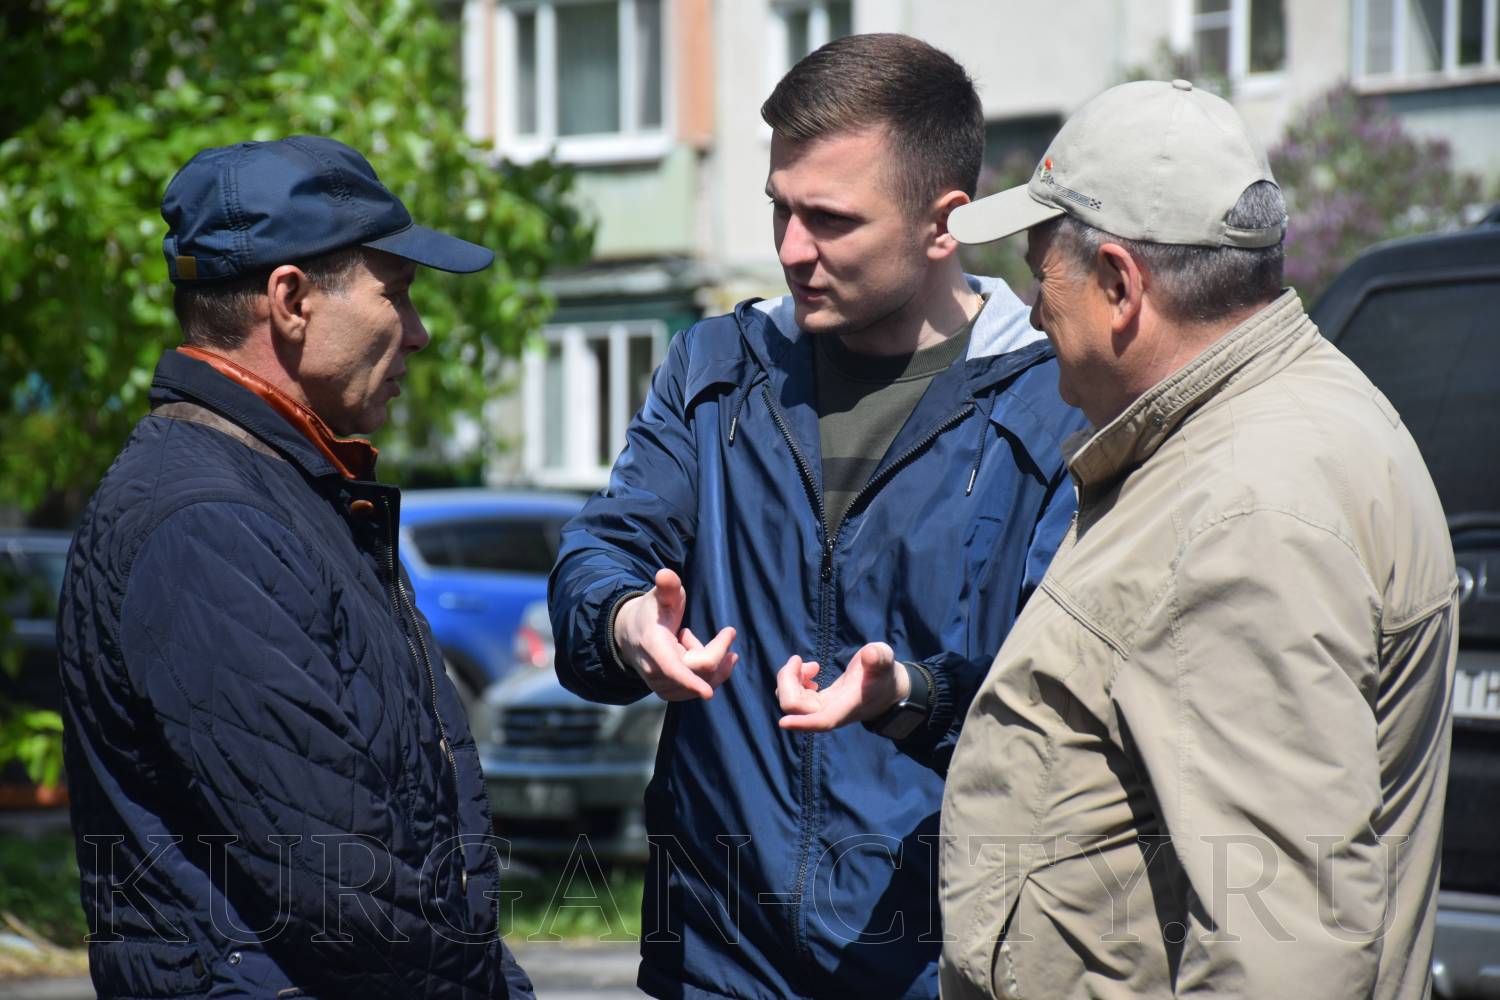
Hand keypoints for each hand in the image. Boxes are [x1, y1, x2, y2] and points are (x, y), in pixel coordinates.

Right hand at [614, 568, 737, 700]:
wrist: (630, 633)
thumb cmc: (651, 612)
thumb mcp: (659, 596)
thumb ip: (667, 586)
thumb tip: (666, 574)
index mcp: (653, 647)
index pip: (674, 669)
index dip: (691, 682)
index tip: (708, 693)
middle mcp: (655, 671)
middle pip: (700, 671)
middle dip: (719, 652)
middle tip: (728, 632)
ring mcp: (661, 685)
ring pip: (703, 682)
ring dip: (713, 661)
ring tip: (699, 642)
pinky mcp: (668, 692)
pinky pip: (698, 689)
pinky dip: (708, 673)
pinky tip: (699, 655)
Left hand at [776, 641, 907, 731]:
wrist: (886, 689)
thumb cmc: (884, 674)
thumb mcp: (885, 661)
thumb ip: (879, 657)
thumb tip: (870, 653)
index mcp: (846, 706)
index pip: (823, 721)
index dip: (803, 723)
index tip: (783, 722)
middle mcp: (831, 712)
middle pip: (796, 708)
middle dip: (787, 681)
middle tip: (798, 659)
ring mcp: (822, 709)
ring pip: (790, 703)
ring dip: (788, 680)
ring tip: (807, 664)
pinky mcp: (817, 703)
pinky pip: (793, 698)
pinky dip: (792, 682)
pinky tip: (808, 672)